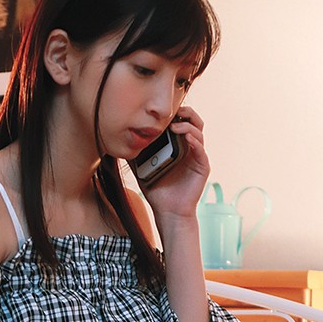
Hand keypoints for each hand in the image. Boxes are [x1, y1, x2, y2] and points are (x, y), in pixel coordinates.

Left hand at [142, 105, 209, 220]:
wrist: (167, 210)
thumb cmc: (156, 188)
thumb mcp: (141, 166)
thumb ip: (135, 151)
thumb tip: (120, 139)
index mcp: (177, 144)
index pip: (181, 120)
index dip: (175, 112)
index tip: (161, 111)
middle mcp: (189, 147)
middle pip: (194, 121)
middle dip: (186, 112)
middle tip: (172, 112)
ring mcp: (197, 157)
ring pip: (199, 132)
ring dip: (187, 125)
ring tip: (174, 126)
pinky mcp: (202, 167)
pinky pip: (200, 150)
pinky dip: (194, 141)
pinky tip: (184, 137)